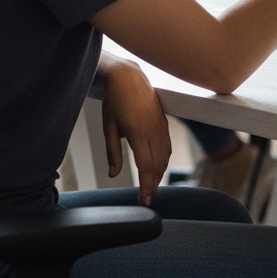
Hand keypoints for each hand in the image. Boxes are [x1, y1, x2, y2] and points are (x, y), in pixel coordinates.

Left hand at [99, 55, 171, 206]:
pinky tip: (157, 169)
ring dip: (159, 175)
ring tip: (150, 187)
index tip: (143, 201)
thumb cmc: (115, 99)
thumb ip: (112, 152)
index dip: (146, 187)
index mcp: (138, 131)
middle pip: (158, 166)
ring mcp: (161, 125)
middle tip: (145, 200)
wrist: (128, 76)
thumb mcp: (108, 126)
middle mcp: (153, 129)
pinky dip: (163, 162)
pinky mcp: (164, 122)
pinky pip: (167, 147)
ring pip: (165, 158)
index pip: (146, 167)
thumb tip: (113, 174)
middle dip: (153, 185)